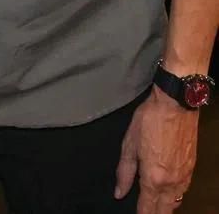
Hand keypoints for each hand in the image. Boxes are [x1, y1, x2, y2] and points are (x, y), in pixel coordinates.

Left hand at [115, 89, 197, 212]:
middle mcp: (172, 183)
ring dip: (165, 208)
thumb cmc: (148, 121)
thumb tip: (119, 193)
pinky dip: (175, 197)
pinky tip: (168, 195)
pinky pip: (183, 192)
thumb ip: (124, 171)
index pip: (147, 207)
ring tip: (155, 207)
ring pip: (176, 203)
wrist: (175, 106)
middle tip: (145, 213)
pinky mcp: (192, 170)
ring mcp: (185, 177)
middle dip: (154, 213)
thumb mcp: (129, 143)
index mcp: (154, 178)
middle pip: (164, 210)